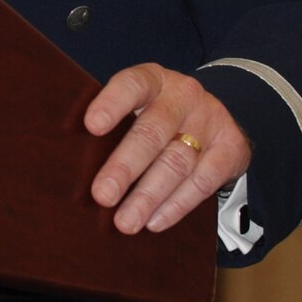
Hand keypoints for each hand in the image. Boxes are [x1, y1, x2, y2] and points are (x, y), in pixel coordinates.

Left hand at [84, 63, 250, 235]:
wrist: (218, 116)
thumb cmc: (159, 114)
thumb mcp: (140, 105)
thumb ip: (114, 123)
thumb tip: (69, 160)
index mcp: (153, 79)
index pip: (132, 84)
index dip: (112, 103)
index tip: (91, 126)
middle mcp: (183, 96)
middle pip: (152, 132)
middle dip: (125, 167)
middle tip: (102, 195)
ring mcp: (210, 121)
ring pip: (177, 162)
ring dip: (148, 196)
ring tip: (125, 222)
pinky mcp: (231, 148)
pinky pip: (203, 181)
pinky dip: (177, 205)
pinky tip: (155, 221)